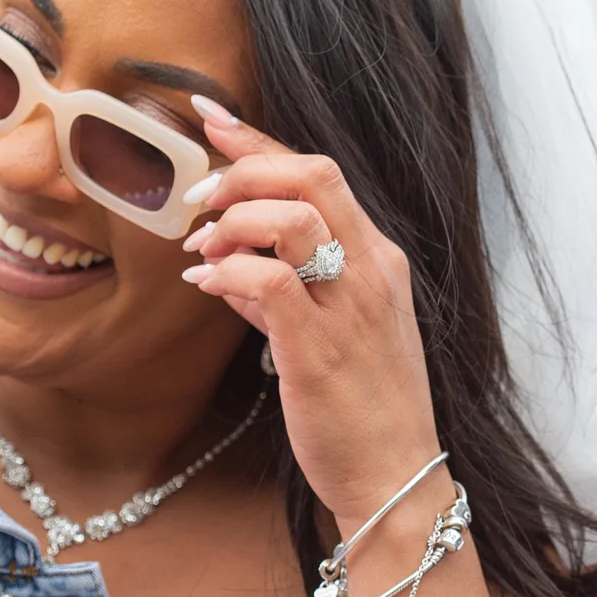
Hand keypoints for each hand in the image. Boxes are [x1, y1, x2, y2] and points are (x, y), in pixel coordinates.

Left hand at [178, 97, 444, 526]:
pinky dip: (227, 274)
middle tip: (201, 201)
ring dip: (232, 222)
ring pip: (290, 219)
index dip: (261, 140)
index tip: (211, 118)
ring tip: (204, 251)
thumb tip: (230, 270)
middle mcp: (372, 272)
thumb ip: (285, 295)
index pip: (321, 174)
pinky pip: (266, 283)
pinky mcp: (320, 350)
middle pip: (312, 176)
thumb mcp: (333, 337)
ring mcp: (351, 309)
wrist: (396, 478)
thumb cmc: (365, 410)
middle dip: (244, 171)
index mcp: (379, 259)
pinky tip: (207, 285)